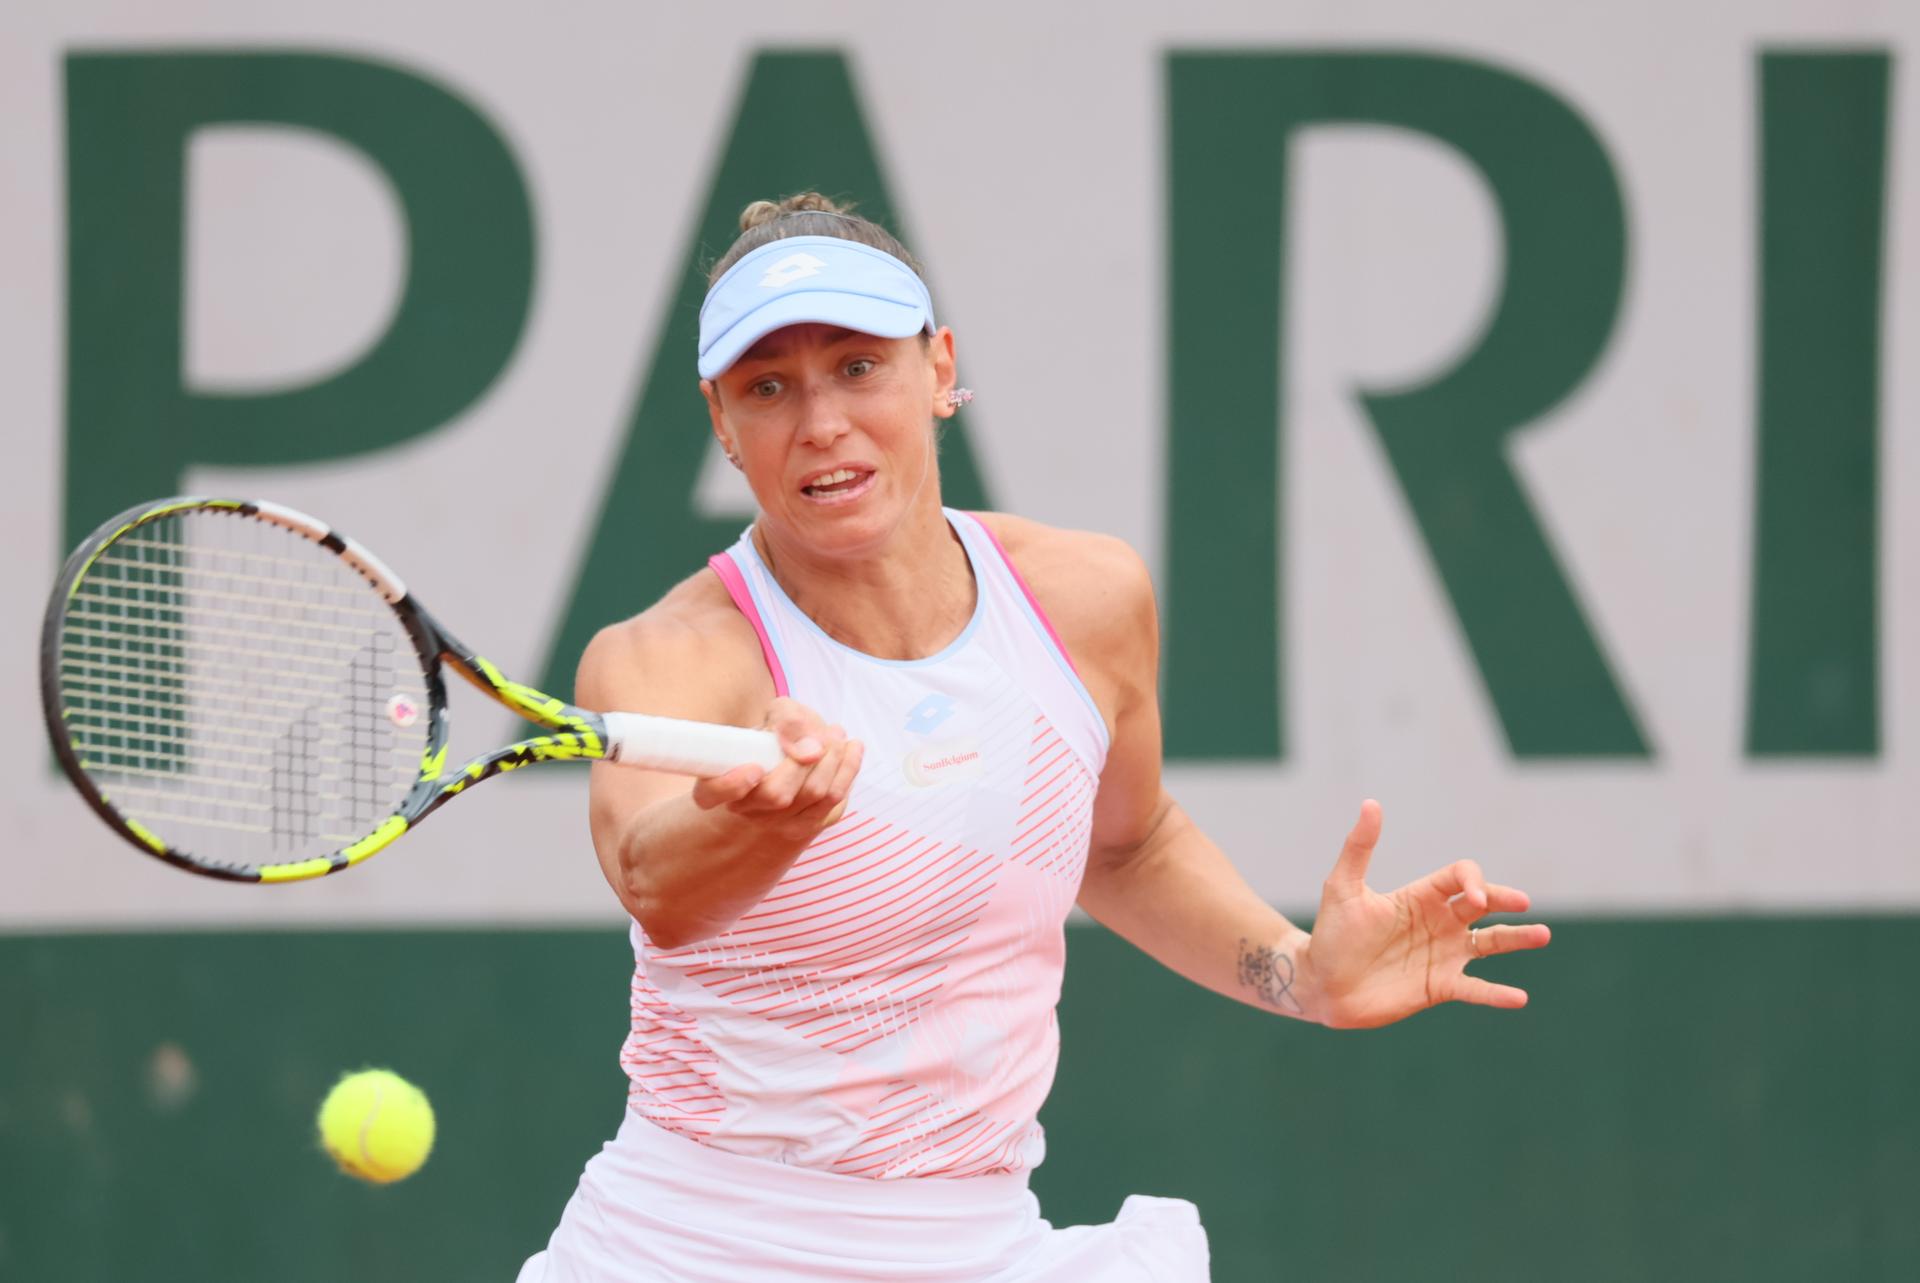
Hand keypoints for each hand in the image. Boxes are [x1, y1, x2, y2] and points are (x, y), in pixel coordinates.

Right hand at [688, 697, 863, 839]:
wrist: (787, 771)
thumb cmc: (773, 740)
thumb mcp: (771, 718)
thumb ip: (785, 719)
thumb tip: (809, 745)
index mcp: (718, 785)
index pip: (713, 793)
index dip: (732, 784)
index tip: (753, 769)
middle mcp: (745, 810)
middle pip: (777, 793)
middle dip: (806, 758)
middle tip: (824, 731)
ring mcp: (777, 823)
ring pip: (812, 795)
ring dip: (834, 759)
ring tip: (837, 734)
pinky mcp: (809, 826)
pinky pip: (834, 803)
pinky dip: (848, 770)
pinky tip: (852, 749)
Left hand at [1298, 800, 1550, 1029]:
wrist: (1322, 984)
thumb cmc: (1331, 934)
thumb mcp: (1342, 888)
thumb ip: (1359, 848)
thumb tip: (1370, 803)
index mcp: (1421, 896)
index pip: (1461, 877)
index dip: (1473, 882)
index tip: (1475, 897)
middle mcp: (1439, 923)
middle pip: (1484, 904)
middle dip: (1506, 900)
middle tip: (1524, 904)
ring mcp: (1443, 955)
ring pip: (1490, 943)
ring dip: (1517, 939)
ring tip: (1543, 935)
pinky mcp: (1440, 987)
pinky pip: (1475, 989)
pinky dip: (1497, 994)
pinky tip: (1519, 999)